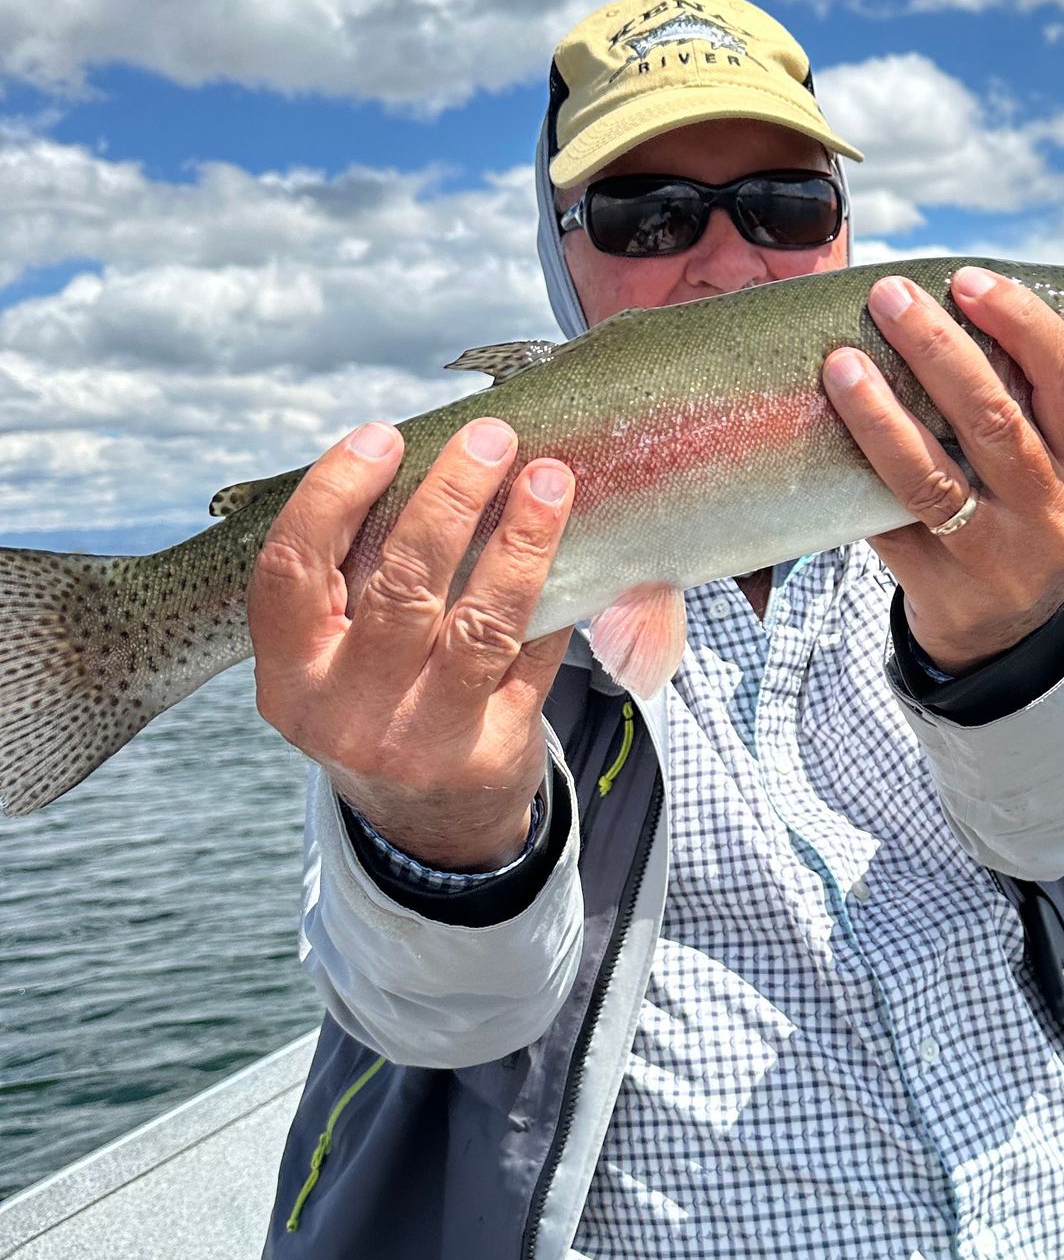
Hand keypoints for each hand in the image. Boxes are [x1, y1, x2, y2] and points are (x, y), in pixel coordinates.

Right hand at [249, 417, 576, 868]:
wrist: (428, 823)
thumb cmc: (380, 699)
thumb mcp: (337, 656)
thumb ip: (356, 577)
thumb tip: (432, 459)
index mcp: (289, 675)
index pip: (292, 568)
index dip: (336, 493)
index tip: (384, 436)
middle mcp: (344, 714)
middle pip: (400, 587)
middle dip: (450, 498)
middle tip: (491, 438)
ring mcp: (421, 742)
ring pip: (480, 622)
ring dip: (521, 540)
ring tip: (551, 479)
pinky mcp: (491, 753)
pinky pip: (533, 657)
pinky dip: (558, 599)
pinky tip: (578, 549)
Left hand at [821, 266, 1063, 670]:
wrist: (1009, 628)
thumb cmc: (1026, 512)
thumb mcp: (1063, 467)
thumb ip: (1041, 401)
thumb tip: (966, 300)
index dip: (1021, 323)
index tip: (968, 280)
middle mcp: (1059, 515)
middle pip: (995, 418)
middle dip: (937, 348)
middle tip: (890, 298)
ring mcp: (1002, 557)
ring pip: (934, 473)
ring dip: (881, 411)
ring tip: (841, 362)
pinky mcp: (946, 586)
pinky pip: (893, 518)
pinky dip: (864, 472)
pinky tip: (829, 431)